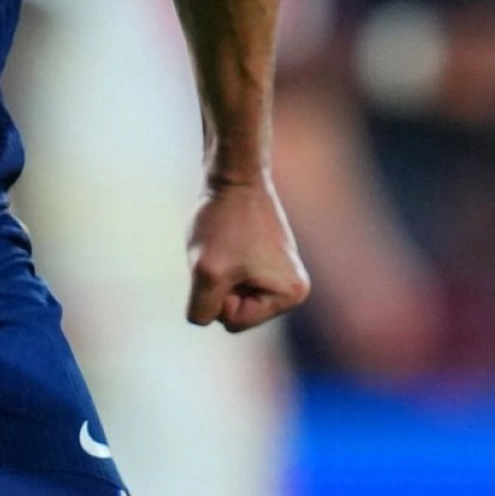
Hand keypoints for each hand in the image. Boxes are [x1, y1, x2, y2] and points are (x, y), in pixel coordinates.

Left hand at [186, 176, 310, 332]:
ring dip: (217, 270)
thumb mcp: (205, 273)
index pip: (233, 322)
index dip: (217, 293)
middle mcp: (293, 288)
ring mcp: (280, 272)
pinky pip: (230, 273)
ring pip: (229, 292)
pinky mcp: (266, 256)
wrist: (233, 172)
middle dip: (218, 283)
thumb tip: (208, 318)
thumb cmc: (223, 220)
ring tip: (224, 241)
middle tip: (222, 248)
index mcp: (290, 296)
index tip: (226, 258)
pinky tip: (226, 234)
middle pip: (234, 311)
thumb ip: (201, 310)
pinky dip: (219, 257)